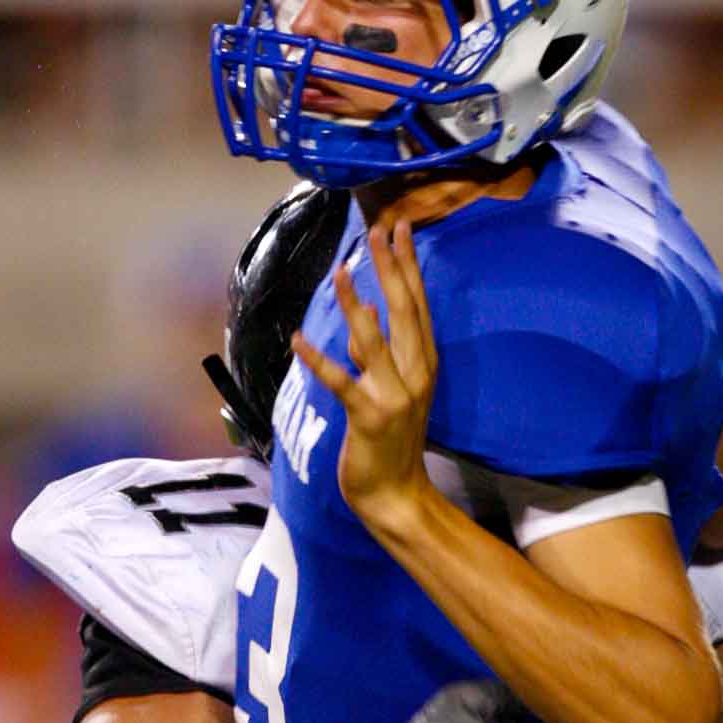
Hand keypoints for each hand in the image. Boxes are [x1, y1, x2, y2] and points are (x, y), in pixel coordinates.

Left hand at [292, 220, 437, 524]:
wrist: (396, 492)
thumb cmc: (392, 439)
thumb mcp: (394, 387)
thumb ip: (380, 350)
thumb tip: (369, 310)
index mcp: (424, 363)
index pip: (418, 304)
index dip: (409, 266)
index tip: (400, 229)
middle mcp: (416, 374)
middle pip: (404, 311)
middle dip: (393, 269)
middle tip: (380, 231)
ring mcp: (395, 396)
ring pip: (375, 341)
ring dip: (356, 305)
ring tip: (342, 271)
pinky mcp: (369, 417)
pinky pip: (340, 382)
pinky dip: (319, 360)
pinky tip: (298, 339)